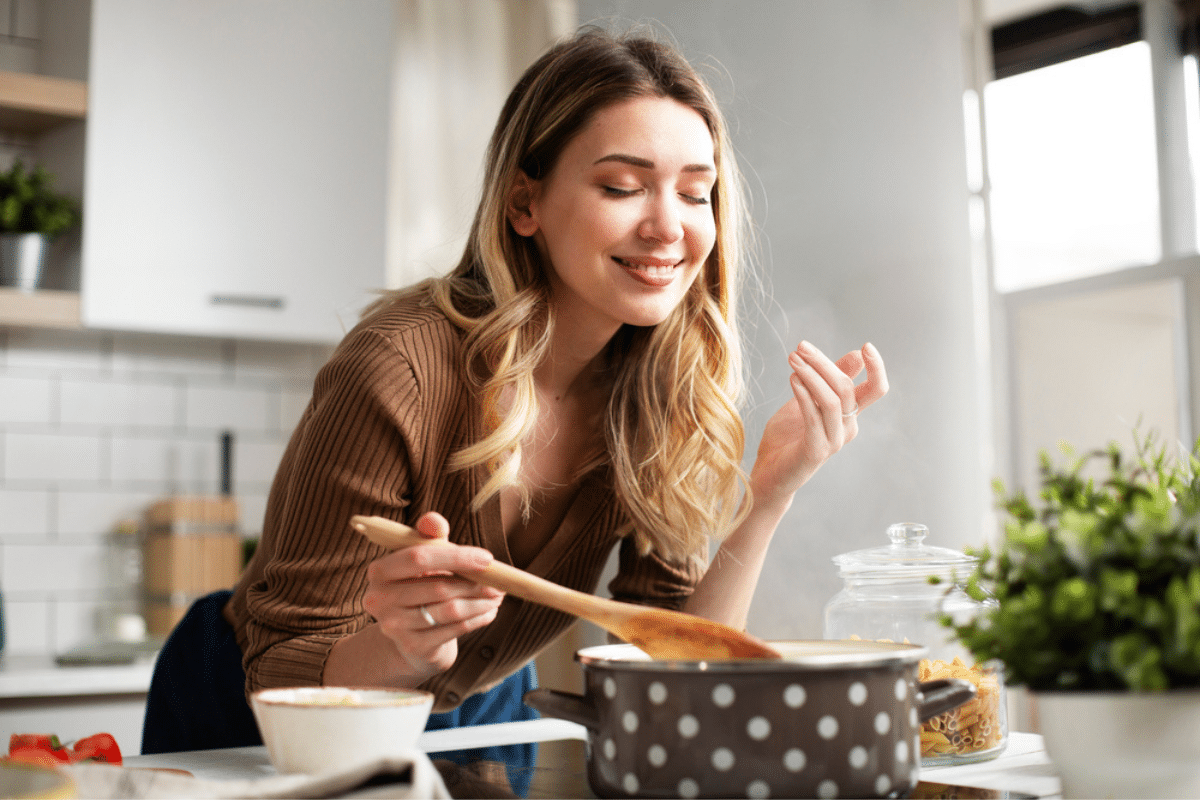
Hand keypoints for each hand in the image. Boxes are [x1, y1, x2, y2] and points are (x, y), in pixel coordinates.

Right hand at [360, 511, 504, 679]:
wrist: (410, 637)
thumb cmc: (420, 587)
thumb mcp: (423, 559)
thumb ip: (428, 537)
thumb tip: (434, 520)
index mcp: (379, 571)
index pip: (419, 558)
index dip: (456, 557)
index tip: (487, 559)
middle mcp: (379, 600)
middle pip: (438, 587)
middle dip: (475, 584)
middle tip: (499, 583)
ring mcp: (394, 626)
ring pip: (450, 610)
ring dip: (481, 602)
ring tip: (497, 596)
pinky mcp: (412, 647)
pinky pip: (454, 630)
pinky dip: (477, 620)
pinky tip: (488, 612)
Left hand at [750, 341, 887, 508]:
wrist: (769, 475)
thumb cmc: (787, 437)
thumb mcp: (807, 401)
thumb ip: (827, 381)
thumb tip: (856, 355)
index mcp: (849, 415)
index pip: (875, 389)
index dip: (877, 368)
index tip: (866, 346)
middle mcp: (847, 428)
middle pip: (846, 388)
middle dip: (823, 363)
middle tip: (801, 347)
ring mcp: (833, 441)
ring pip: (833, 400)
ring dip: (812, 375)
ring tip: (792, 359)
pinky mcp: (816, 451)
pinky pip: (814, 417)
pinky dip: (804, 395)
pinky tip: (792, 379)